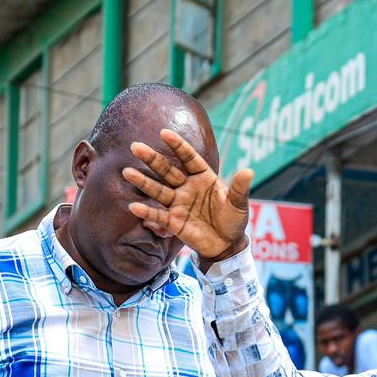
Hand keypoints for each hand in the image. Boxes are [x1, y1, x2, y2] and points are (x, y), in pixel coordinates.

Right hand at [124, 129, 253, 263]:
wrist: (227, 244)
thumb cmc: (233, 220)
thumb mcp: (239, 204)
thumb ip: (240, 188)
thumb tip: (249, 171)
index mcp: (203, 178)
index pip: (189, 158)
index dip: (178, 146)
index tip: (164, 133)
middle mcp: (187, 188)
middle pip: (168, 171)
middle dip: (152, 159)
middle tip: (136, 146)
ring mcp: (179, 204)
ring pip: (158, 191)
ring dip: (144, 182)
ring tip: (127, 172)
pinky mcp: (174, 222)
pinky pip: (159, 216)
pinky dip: (147, 212)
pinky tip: (134, 207)